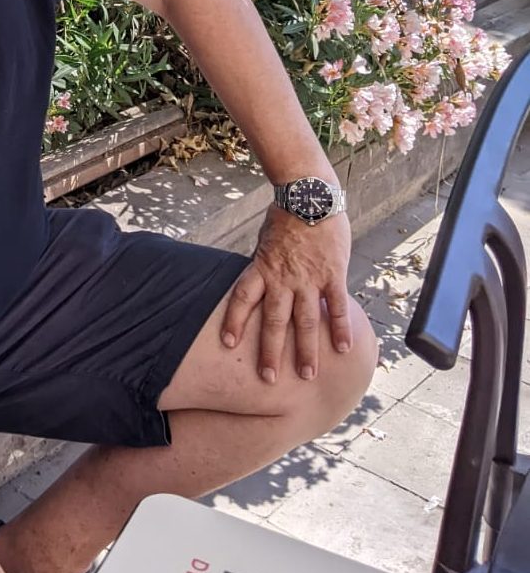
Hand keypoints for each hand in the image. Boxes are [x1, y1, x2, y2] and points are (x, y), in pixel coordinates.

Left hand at [220, 205, 352, 382]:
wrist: (308, 194)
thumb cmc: (285, 216)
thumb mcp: (265, 241)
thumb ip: (265, 264)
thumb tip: (260, 282)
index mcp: (262, 268)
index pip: (242, 298)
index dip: (234, 321)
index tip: (228, 344)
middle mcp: (283, 278)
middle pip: (274, 321)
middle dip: (270, 352)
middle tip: (268, 379)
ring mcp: (309, 278)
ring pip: (305, 320)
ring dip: (306, 350)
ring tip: (307, 375)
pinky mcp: (333, 274)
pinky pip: (336, 306)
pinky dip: (341, 328)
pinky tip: (344, 349)